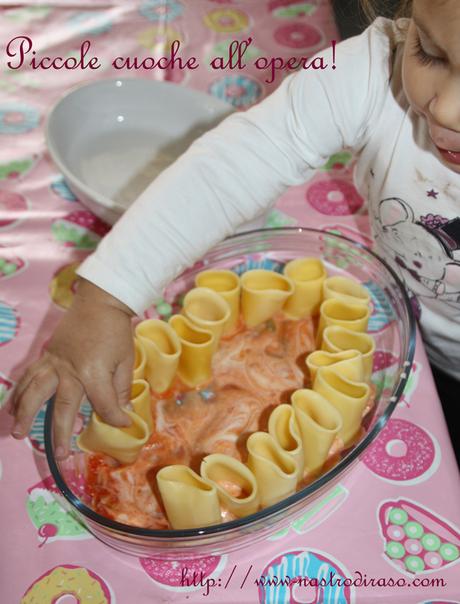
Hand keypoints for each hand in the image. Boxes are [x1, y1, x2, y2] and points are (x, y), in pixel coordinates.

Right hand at [10, 278, 134, 458]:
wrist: (99, 302)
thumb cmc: (116, 332)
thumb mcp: (126, 360)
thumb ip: (121, 389)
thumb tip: (123, 413)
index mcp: (94, 373)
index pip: (104, 406)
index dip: (115, 418)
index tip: (123, 423)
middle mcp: (70, 371)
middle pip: (63, 408)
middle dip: (61, 433)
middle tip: (58, 455)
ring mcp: (55, 363)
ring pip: (35, 392)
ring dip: (26, 414)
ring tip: (19, 433)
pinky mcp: (47, 356)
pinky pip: (29, 376)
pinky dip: (19, 392)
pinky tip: (12, 406)